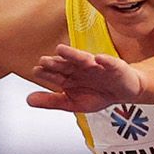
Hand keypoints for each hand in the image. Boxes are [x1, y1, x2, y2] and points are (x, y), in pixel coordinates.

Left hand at [22, 44, 145, 113]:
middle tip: (44, 60)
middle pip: (65, 64)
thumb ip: (52, 101)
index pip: (54, 73)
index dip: (46, 72)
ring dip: (73, 55)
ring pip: (83, 59)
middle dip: (55, 62)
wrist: (125, 92)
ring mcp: (96, 66)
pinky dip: (105, 60)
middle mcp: (80, 68)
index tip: (37, 71)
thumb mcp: (73, 103)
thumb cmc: (99, 95)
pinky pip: (110, 62)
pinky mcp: (114, 66)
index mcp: (69, 76)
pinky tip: (99, 59)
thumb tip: (28, 100)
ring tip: (62, 50)